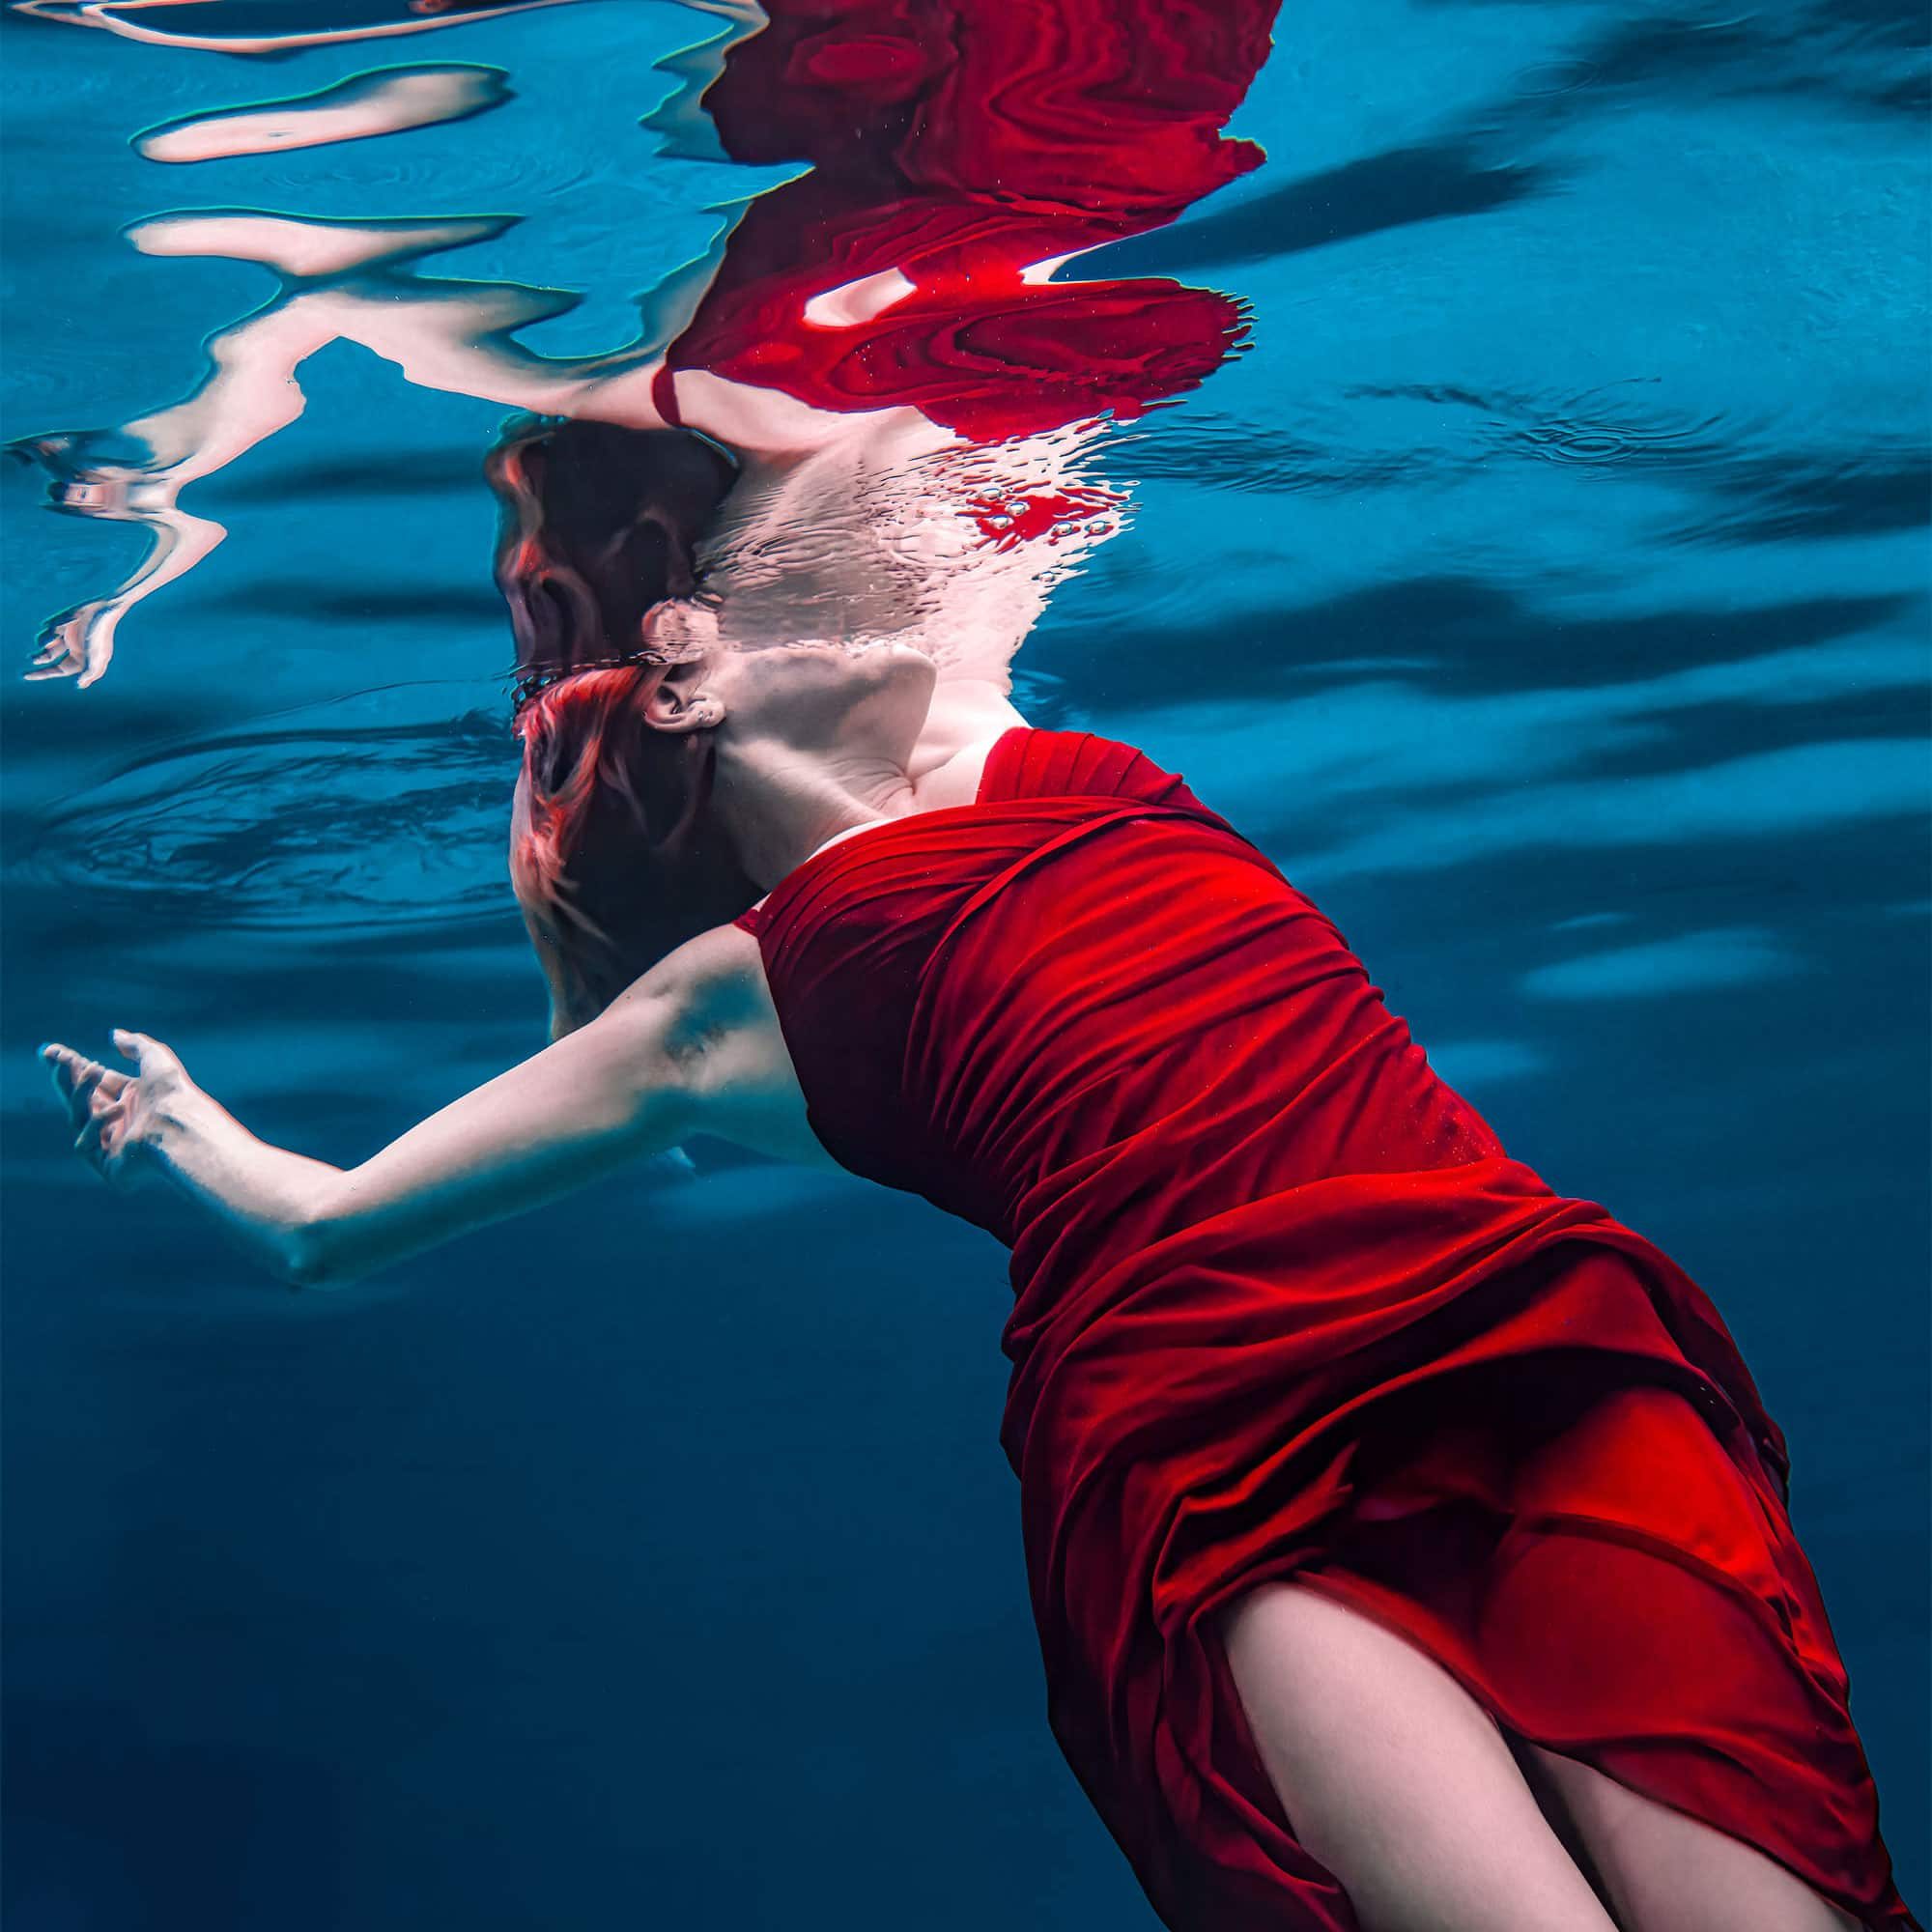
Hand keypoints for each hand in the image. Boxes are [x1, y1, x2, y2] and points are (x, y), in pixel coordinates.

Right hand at [41, 1030, 192, 1188]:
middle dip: (66, 1078)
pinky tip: (116, 1111)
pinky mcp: (109, 1167)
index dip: (74, 1068)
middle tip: (54, 1058)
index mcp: (134, 1100)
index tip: (53, 1052)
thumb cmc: (174, 1092)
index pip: (97, 1084)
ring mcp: (114, 1145)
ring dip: (81, 1092)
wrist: (181, 1122)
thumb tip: (115, 1034)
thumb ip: (135, 1045)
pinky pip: (84, 1144)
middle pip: (82, 1100)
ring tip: (93, 1070)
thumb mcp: (155, 1058)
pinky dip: (96, 1124)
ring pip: (78, 1118)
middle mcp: (124, 1122)